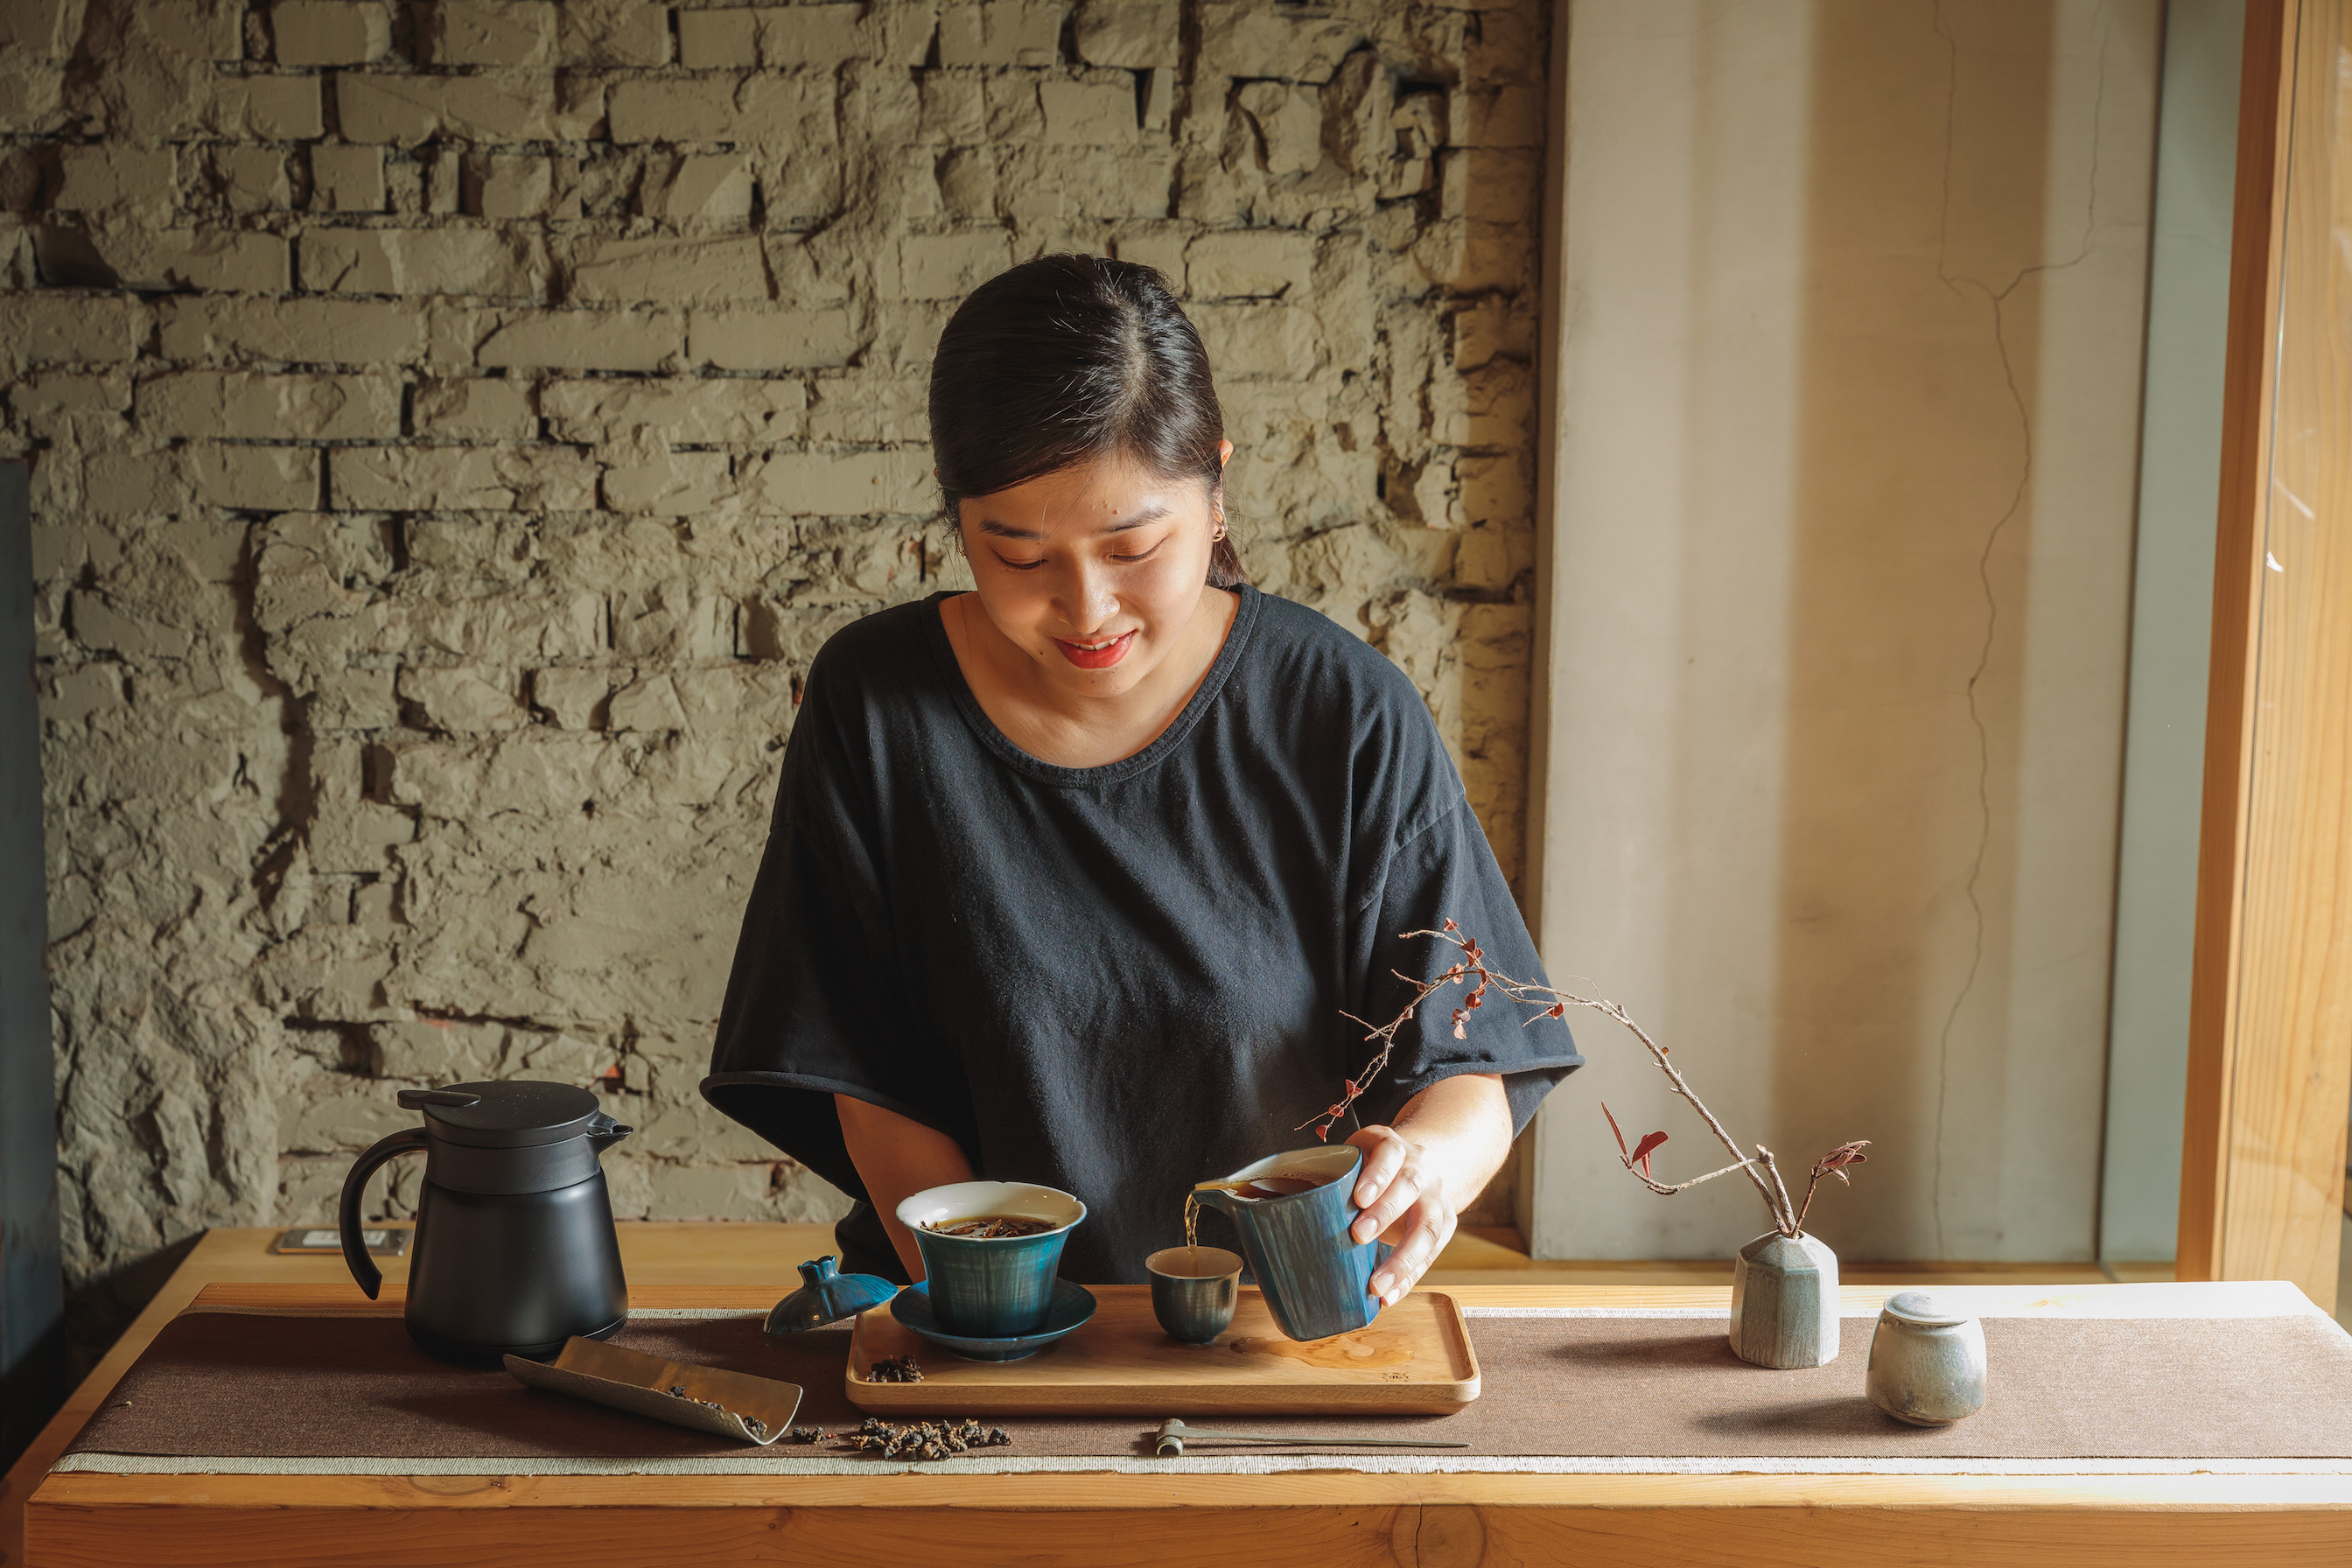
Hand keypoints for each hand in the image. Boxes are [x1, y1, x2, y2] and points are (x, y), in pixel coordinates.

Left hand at [1342, 1124, 1456, 1306]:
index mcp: (1393, 1147)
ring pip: (1428, 1227)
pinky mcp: (1445, 1225)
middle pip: (1409, 1188)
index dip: (1376, 1176)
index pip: (1389, 1155)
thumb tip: (1268, 1207)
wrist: (1421, 1164)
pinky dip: (1409, 1278)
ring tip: (1376, 1286)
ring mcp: (1437, 1197)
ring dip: (1403, 1260)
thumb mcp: (1353, 1159)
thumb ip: (1327, 1178)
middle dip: (1385, 1214)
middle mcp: (1421, 1169)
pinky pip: (1432, 1254)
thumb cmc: (1372, 1168)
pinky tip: (1389, 1295)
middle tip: (1358, 1237)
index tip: (1358, 1198)